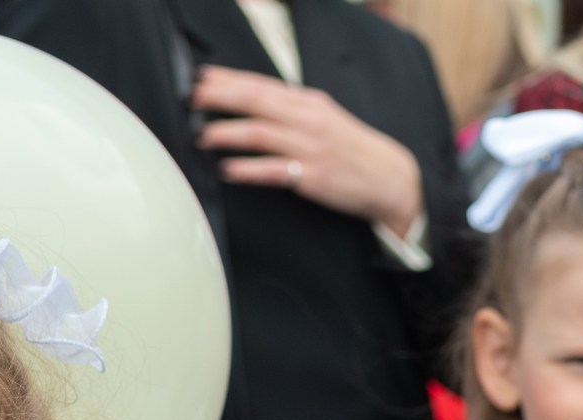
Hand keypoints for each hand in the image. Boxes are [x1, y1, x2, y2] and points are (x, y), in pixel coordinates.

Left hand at [193, 66, 425, 233]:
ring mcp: (310, 149)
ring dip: (226, 133)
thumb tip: (255, 101)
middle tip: (193, 100)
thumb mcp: (325, 118)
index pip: (261, 85)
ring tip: (203, 136)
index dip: (228, 80)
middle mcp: (307, 121)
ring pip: (258, 133)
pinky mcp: (312, 177)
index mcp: (309, 103)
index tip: (202, 78)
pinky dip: (247, 170)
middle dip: (219, 98)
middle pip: (254, 102)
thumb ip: (292, 109)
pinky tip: (229, 170)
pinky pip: (272, 171)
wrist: (390, 179)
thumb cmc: (354, 150)